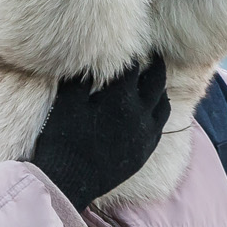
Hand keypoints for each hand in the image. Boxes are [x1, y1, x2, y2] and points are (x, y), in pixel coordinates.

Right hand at [31, 55, 170, 211]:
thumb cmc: (63, 140)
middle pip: (156, 81)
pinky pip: (160, 126)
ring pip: (163, 104)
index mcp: (120, 99)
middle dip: (155, 64)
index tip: (129, 45)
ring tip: (154, 80)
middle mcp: (140, 114)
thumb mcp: (67, 103)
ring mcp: (145, 134)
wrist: (69, 181)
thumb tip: (90, 59)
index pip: (132, 66)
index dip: (129, 54)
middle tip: (153, 54)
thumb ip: (81, 78)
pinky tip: (151, 109)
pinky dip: (158, 112)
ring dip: (160, 89)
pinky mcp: (145, 151)